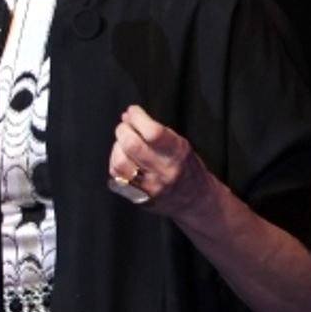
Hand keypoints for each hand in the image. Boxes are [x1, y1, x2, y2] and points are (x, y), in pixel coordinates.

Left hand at [108, 103, 211, 217]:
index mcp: (178, 153)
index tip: (133, 111)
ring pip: (120, 162)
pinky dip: (115, 162)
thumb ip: (156, 130)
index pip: (153, 132)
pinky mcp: (138, 197)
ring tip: (122, 143)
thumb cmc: (187, 168)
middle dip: (123, 130)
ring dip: (116, 147)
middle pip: (132, 146)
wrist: (195, 200)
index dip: (138, 117)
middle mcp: (164, 171)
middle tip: (124, 126)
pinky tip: (122, 157)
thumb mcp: (180, 144)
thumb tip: (128, 116)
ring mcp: (150, 186)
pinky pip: (117, 177)